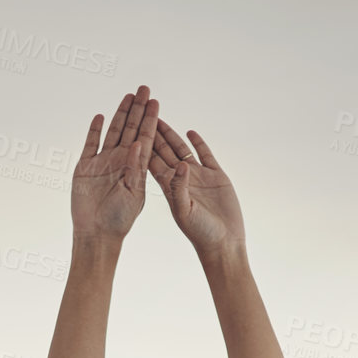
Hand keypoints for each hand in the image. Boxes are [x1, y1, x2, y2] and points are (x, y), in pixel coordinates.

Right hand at [71, 85, 158, 240]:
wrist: (96, 234)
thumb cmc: (119, 220)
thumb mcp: (135, 194)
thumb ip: (137, 169)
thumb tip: (140, 142)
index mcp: (136, 168)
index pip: (145, 138)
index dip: (150, 120)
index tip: (155, 102)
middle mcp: (121, 162)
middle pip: (131, 130)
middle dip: (137, 109)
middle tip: (144, 89)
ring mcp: (103, 162)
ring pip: (113, 132)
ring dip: (120, 114)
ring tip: (128, 96)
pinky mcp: (85, 167)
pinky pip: (91, 143)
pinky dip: (95, 130)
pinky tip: (101, 116)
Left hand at [148, 117, 245, 254]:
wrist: (224, 242)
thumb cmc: (201, 233)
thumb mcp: (185, 212)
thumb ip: (180, 188)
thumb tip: (180, 164)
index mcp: (169, 188)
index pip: (152, 160)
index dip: (143, 143)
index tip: (133, 127)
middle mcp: (181, 179)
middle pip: (163, 150)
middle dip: (153, 132)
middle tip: (142, 115)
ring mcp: (198, 176)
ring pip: (181, 149)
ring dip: (171, 134)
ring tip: (160, 117)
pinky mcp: (215, 175)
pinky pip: (205, 154)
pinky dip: (198, 143)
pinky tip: (190, 132)